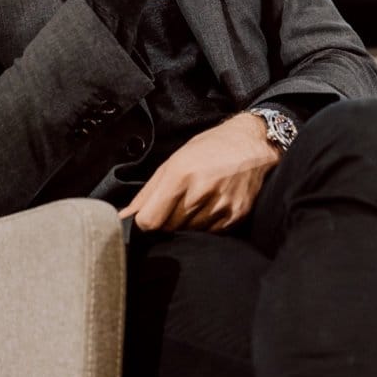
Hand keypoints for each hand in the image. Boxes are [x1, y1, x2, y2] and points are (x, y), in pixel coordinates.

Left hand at [118, 113, 280, 232]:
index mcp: (180, 175)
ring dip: (186, 224)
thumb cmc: (209, 147)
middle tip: (175, 204)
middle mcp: (200, 192)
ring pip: (189, 232)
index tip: (148, 217)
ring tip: (195, 202)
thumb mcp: (174, 160)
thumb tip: (125, 215)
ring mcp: (219, 205)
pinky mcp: (235, 216)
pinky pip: (210, 233)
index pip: (150, 220)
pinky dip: (205, 224)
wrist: (251, 144)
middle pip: (169, 228)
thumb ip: (148, 191)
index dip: (145, 222)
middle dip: (166, 221)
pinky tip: (210, 206)